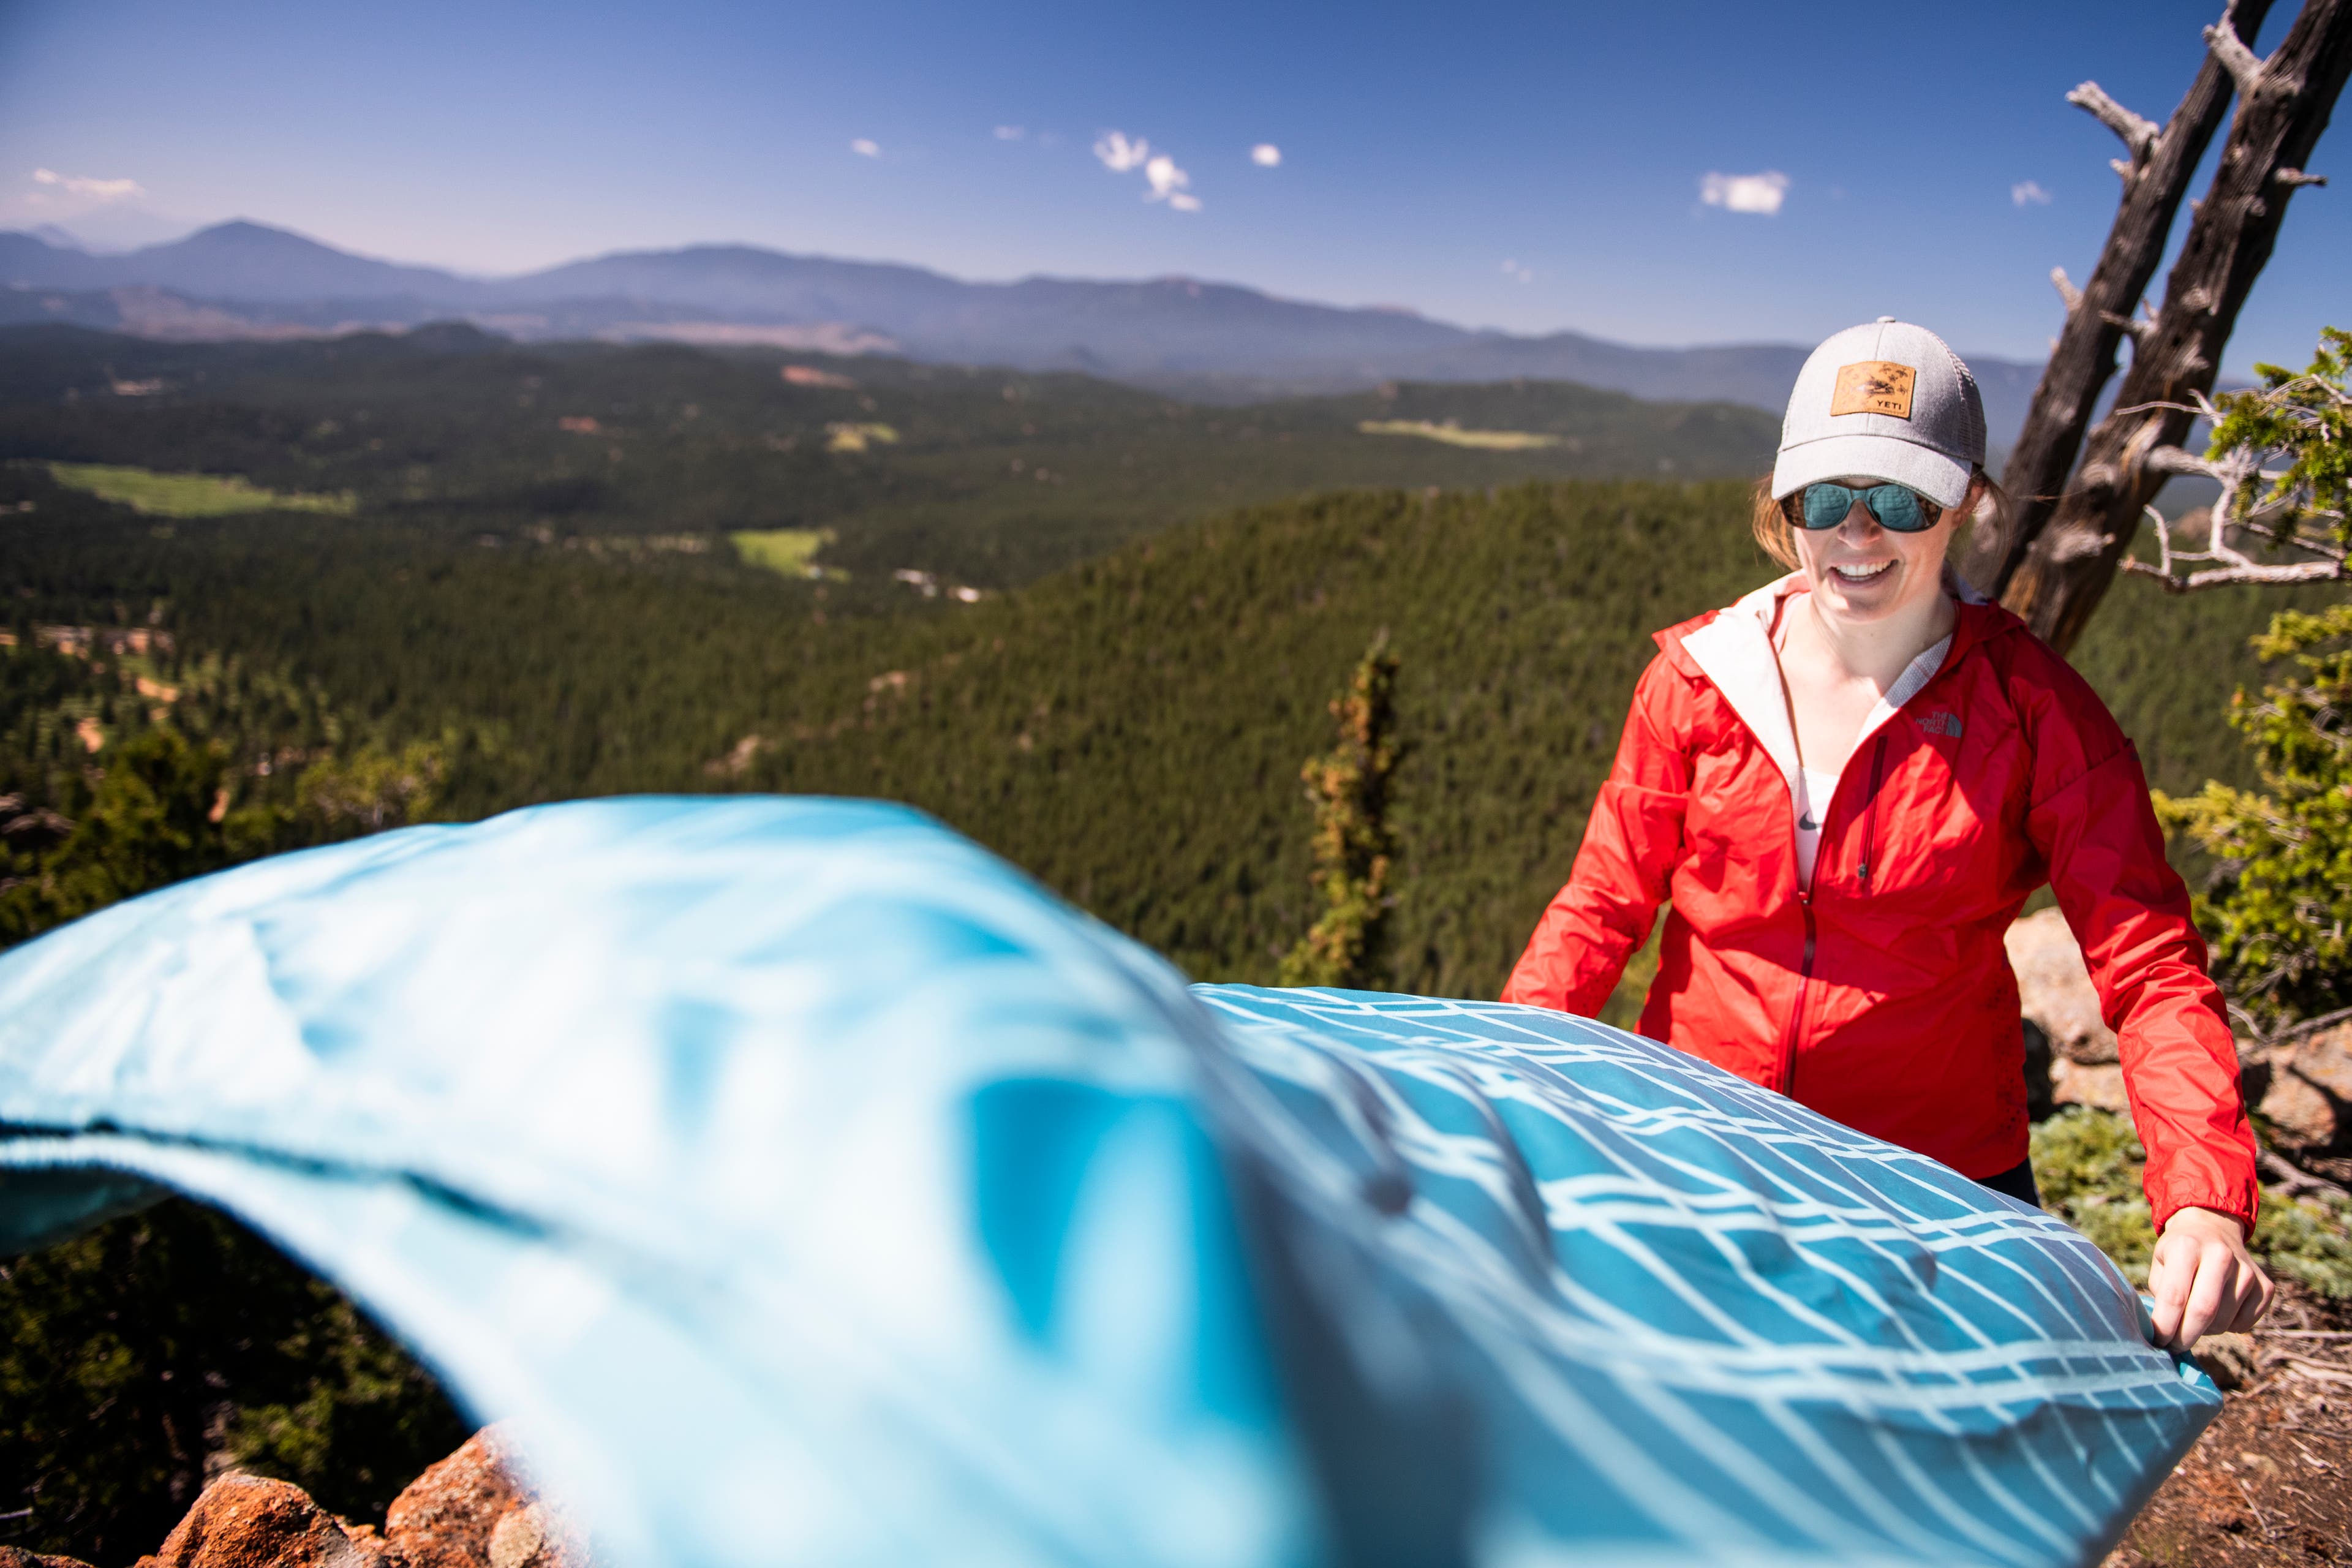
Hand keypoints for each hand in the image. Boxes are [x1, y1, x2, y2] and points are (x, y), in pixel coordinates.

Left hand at [2147, 1206, 2272, 1349]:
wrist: (2214, 1230)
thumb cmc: (2179, 1253)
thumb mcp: (2160, 1263)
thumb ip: (2160, 1295)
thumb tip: (2163, 1333)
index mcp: (2187, 1247)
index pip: (2175, 1296)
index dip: (2165, 1325)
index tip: (2158, 1341)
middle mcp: (2221, 1255)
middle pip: (2204, 1311)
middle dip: (2185, 1336)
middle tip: (2174, 1346)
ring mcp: (2248, 1271)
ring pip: (2224, 1322)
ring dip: (2205, 1330)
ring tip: (2195, 1317)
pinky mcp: (2266, 1286)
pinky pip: (2244, 1324)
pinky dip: (2228, 1327)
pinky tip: (2219, 1311)